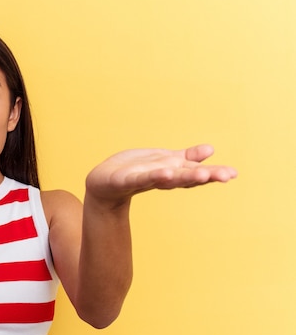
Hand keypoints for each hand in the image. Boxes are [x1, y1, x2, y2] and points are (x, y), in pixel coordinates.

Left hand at [85, 144, 237, 206]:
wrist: (102, 184)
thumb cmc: (134, 170)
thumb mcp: (162, 161)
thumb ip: (185, 157)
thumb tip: (211, 150)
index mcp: (171, 172)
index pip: (194, 172)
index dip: (212, 173)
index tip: (232, 173)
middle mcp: (161, 178)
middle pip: (185, 177)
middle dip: (204, 176)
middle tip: (225, 176)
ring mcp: (144, 180)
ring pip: (166, 178)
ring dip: (183, 176)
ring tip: (201, 174)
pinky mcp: (126, 180)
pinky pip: (141, 178)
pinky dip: (153, 176)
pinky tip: (166, 173)